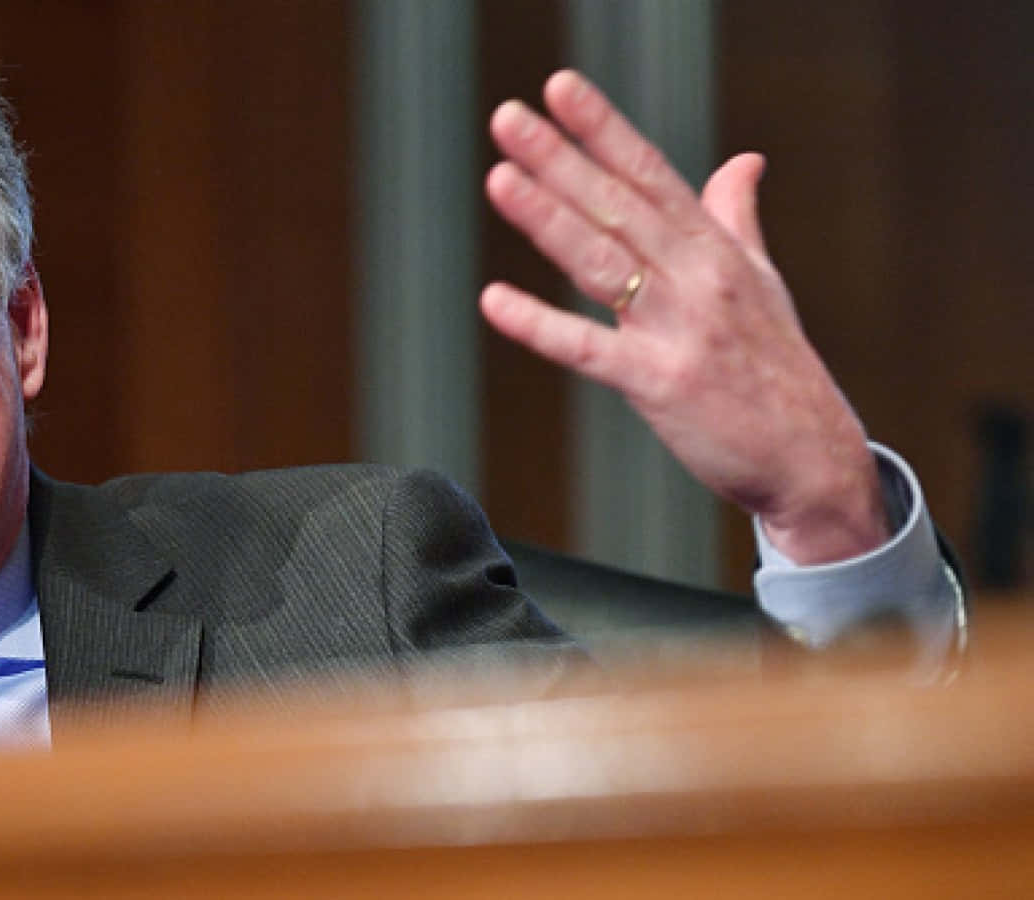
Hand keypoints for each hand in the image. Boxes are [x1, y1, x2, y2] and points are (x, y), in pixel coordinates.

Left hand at [480, 70, 886, 564]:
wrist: (811, 455)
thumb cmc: (777, 366)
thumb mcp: (763, 280)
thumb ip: (737, 217)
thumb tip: (743, 162)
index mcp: (714, 249)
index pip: (650, 173)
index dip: (603, 129)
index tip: (561, 89)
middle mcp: (698, 278)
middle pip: (617, 206)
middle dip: (560, 159)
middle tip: (508, 118)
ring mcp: (679, 328)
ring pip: (601, 262)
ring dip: (548, 219)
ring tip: (500, 178)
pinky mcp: (660, 382)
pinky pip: (589, 349)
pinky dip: (540, 325)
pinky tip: (494, 301)